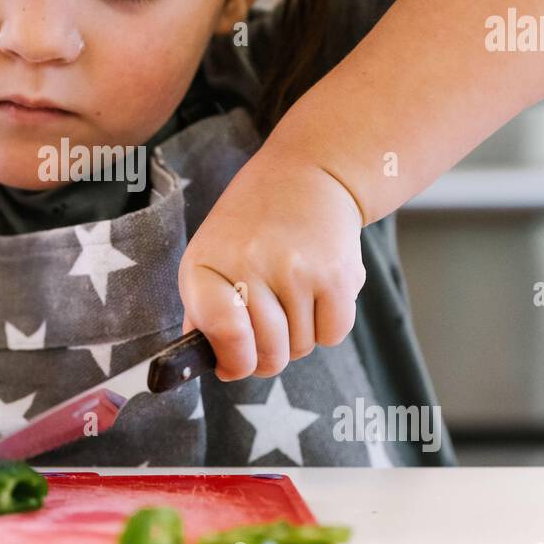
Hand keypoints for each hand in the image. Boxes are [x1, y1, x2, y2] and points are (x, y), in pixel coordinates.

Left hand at [178, 147, 365, 379]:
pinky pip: (334, 335)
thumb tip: (223, 367)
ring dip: (299, 336)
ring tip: (292, 295)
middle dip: (270, 355)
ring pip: (302, 348)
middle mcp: (251, 265)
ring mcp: (297, 270)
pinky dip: (327, 326)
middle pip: (269, 355)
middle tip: (269, 328)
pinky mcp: (338, 274)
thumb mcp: (209, 258)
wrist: (307, 176)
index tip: (235, 360)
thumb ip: (206, 314)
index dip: (233, 360)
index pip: (223, 332)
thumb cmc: (249, 227)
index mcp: (207, 265)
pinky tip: (317, 292)